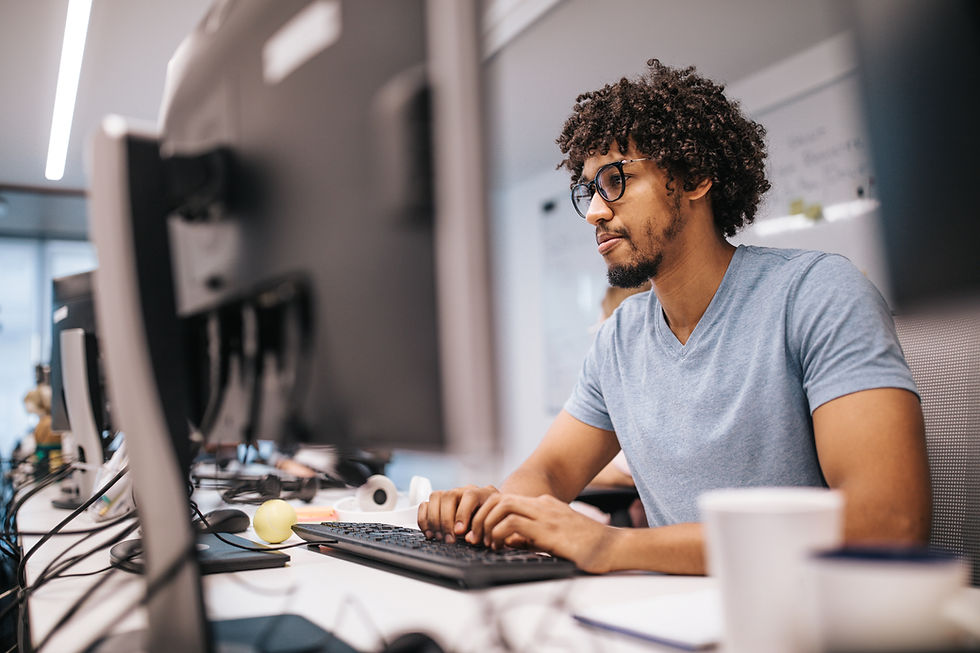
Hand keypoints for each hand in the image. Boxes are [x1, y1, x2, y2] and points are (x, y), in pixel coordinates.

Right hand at [417, 484, 497, 542]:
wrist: (491, 517)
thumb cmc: (492, 523)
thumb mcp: (493, 526)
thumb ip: (483, 530)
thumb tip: (469, 538)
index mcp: (483, 493)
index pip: (470, 496)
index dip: (463, 514)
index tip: (459, 532)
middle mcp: (465, 490)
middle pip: (449, 495)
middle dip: (446, 520)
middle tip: (448, 539)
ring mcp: (450, 494)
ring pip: (436, 497)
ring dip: (434, 520)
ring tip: (439, 537)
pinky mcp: (438, 503)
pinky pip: (425, 504)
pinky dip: (424, 519)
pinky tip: (430, 533)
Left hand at [468, 493, 617, 572]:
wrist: (613, 547)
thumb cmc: (588, 547)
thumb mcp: (554, 539)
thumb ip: (532, 536)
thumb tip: (506, 541)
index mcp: (545, 505)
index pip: (507, 500)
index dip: (488, 515)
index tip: (481, 533)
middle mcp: (543, 505)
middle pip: (500, 498)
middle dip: (481, 516)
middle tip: (475, 536)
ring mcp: (546, 514)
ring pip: (502, 506)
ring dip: (487, 523)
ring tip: (484, 542)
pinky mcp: (548, 529)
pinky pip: (512, 523)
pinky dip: (498, 533)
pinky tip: (498, 546)